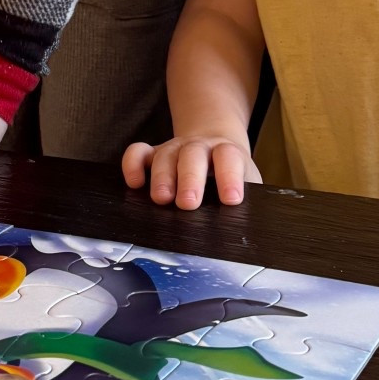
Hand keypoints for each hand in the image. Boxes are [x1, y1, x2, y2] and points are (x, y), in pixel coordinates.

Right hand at [121, 134, 259, 208]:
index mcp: (226, 153)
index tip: (230, 199)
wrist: (217, 148)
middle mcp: (199, 148)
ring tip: (161, 199)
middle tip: (188, 203)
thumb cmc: (231, 174)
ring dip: (162, 177)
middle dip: (189, 179)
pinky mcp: (153, 154)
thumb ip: (246, 201)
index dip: (229, 177)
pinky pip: (138, 152)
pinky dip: (132, 165)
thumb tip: (244, 231)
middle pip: (192, 155)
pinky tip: (134, 184)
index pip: (229, 158)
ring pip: (165, 155)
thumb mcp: (246, 184)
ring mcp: (174, 149)